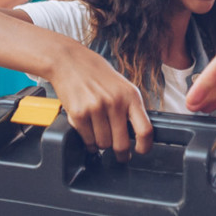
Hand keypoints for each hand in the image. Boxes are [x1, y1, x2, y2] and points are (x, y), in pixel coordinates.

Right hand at [48, 43, 152, 161]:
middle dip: (121, 153)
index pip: (145, 129)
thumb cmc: (97, 73)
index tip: (141, 150)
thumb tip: (137, 132)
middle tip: (121, 154)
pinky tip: (89, 131)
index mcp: (131, 95)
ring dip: (102, 144)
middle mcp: (115, 102)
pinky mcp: (79, 114)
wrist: (71, 62)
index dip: (145, 146)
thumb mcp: (122, 86)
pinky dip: (89, 142)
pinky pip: (88, 140)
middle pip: (122, 143)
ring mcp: (97, 109)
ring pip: (103, 144)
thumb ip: (130, 107)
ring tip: (101, 132)